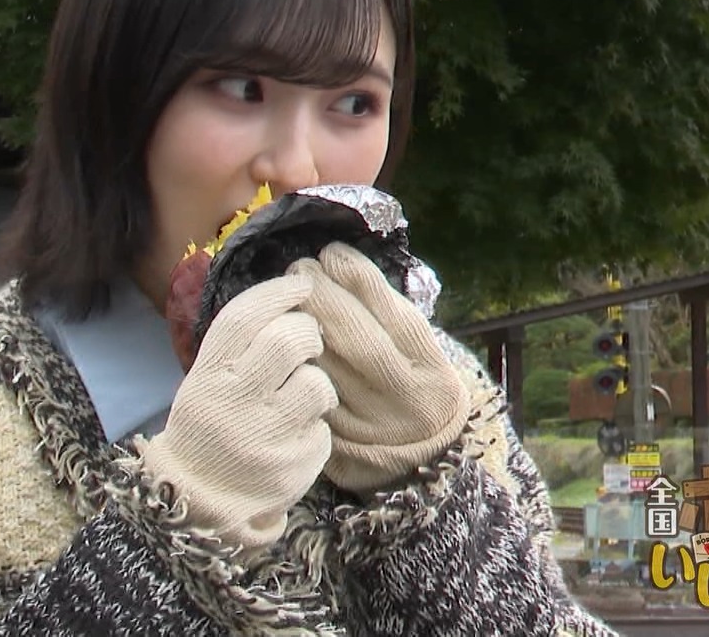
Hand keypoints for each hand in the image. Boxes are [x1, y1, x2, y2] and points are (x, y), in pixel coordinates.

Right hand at [140, 273, 337, 552]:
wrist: (201, 504)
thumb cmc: (208, 429)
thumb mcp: (204, 384)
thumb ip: (237, 347)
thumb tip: (285, 298)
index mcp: (207, 377)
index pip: (243, 318)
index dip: (277, 292)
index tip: (302, 283)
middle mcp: (232, 403)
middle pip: (287, 341)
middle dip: (307, 333)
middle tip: (307, 341)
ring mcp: (264, 437)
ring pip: (316, 383)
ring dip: (318, 381)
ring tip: (303, 392)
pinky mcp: (294, 465)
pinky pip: (323, 427)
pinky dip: (316, 424)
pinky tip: (297, 432)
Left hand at [288, 243, 469, 494]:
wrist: (420, 454)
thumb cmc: (412, 381)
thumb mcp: (417, 348)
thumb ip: (387, 312)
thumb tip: (339, 261)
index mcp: (430, 368)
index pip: (396, 316)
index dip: (361, 280)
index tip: (333, 252)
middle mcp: (404, 395)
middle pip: (360, 341)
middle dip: (325, 297)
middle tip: (300, 268)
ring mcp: (370, 420)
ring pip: (330, 367)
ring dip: (301, 324)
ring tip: (286, 294)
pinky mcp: (339, 436)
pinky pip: (311, 392)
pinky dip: (293, 359)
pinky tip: (278, 333)